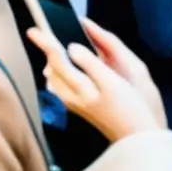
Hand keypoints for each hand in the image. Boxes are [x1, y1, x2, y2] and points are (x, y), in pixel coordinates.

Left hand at [27, 22, 166, 142]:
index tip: (33, 30)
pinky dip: (60, 72)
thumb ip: (90, 63)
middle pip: (52, 69)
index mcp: (79, 88)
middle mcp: (71, 97)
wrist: (139, 140)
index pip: (56, 60)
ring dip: (53, 61)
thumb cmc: (130, 109)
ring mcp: (74, 103)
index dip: (46, 43)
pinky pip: (61, 86)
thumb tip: (71, 47)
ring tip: (53, 46)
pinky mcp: (80, 107)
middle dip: (48, 51)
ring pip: (54, 78)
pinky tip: (66, 67)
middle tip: (45, 33)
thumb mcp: (113, 83)